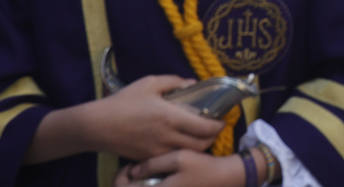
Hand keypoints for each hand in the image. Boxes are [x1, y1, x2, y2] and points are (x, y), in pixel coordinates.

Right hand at [84, 75, 223, 161]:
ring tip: (200, 135)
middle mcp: (167, 136)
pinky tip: (181, 142)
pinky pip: (172, 158)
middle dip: (213, 137)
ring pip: (188, 153)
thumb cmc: (123, 101)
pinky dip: (182, 152)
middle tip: (214, 128)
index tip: (222, 119)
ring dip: (199, 146)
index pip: (204, 127)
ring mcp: (158, 150)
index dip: (218, 125)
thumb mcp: (149, 83)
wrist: (96, 126)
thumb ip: (174, 82)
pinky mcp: (148, 158)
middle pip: (201, 144)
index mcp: (170, 116)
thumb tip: (192, 83)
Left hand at [114, 149, 243, 186]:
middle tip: (133, 168)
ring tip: (142, 171)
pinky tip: (153, 175)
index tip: (129, 166)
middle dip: (126, 182)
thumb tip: (133, 171)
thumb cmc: (201, 167)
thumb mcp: (179, 158)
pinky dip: (148, 185)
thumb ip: (153, 164)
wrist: (223, 178)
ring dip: (136, 185)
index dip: (120, 178)